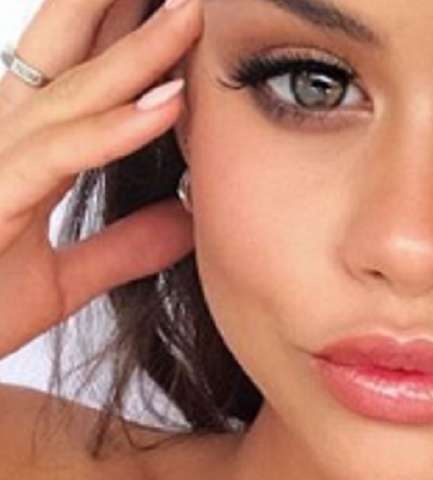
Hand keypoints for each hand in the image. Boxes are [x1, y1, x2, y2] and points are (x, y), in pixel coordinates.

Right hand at [0, 0, 201, 358]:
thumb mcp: (62, 278)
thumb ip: (124, 246)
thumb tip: (187, 220)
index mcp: (24, 149)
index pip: (83, 76)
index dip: (128, 34)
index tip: (176, 9)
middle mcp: (6, 138)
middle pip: (68, 54)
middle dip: (118, 7)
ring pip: (73, 90)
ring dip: (138, 50)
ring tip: (192, 12)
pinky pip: (59, 152)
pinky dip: (115, 128)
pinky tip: (168, 102)